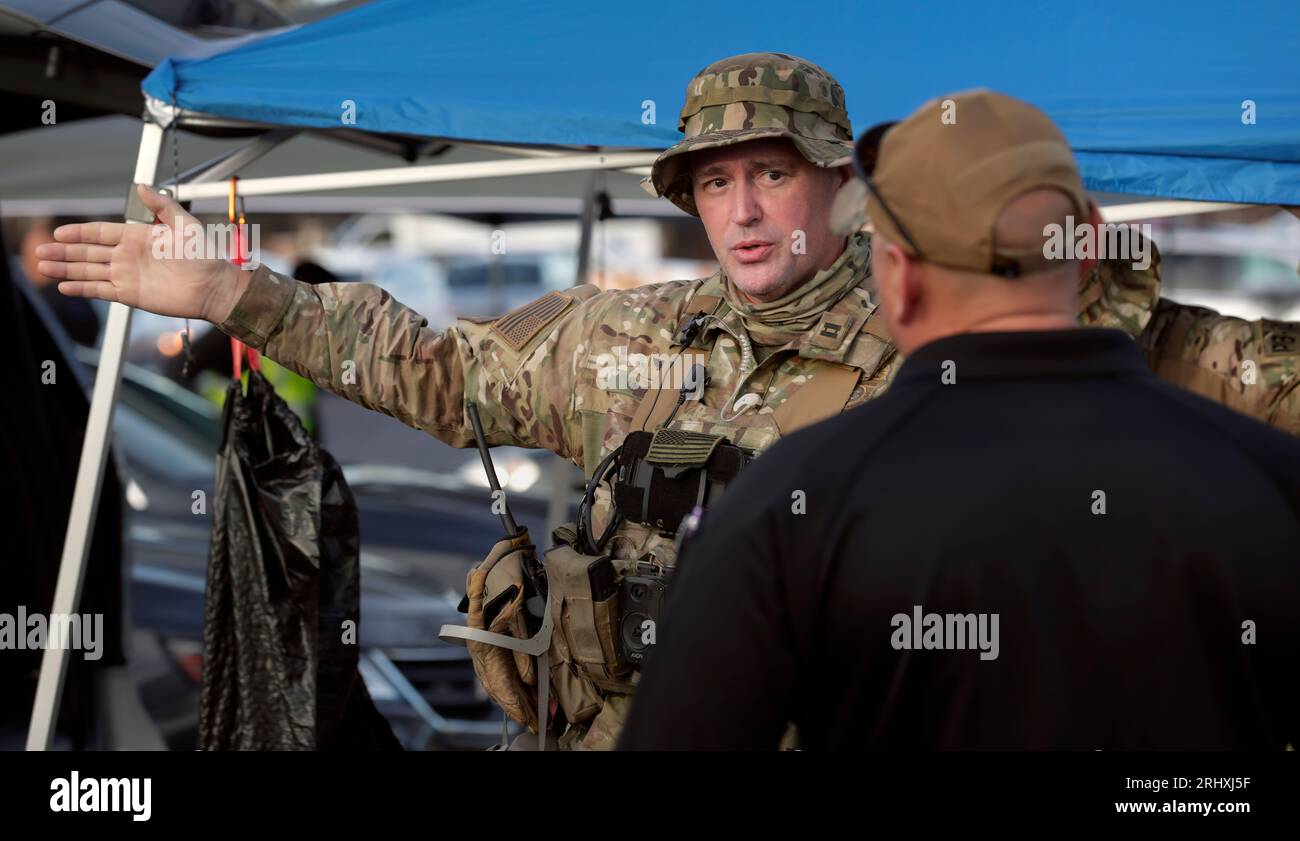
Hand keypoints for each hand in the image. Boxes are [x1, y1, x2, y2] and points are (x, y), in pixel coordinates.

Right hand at [35, 184, 248, 322]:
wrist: (215, 285)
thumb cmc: (204, 254)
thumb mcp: (184, 223)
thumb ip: (161, 205)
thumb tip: (141, 186)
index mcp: (138, 237)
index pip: (101, 232)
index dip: (79, 232)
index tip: (59, 231)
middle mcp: (129, 256)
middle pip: (88, 252)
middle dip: (64, 251)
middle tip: (40, 251)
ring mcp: (128, 276)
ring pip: (90, 271)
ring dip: (66, 269)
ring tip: (44, 266)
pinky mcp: (131, 294)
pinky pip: (101, 290)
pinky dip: (83, 288)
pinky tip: (65, 286)